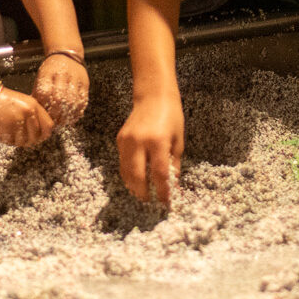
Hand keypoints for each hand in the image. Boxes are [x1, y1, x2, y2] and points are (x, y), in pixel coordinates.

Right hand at [0, 79, 54, 146]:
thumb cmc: (1, 99)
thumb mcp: (22, 102)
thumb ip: (33, 114)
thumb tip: (40, 131)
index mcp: (34, 105)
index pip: (49, 126)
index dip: (45, 134)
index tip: (40, 136)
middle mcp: (28, 113)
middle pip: (37, 136)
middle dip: (30, 140)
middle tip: (22, 138)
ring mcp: (18, 121)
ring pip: (24, 141)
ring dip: (18, 141)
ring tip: (10, 133)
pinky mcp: (7, 127)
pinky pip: (12, 141)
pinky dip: (8, 140)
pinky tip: (3, 132)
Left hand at [33, 52, 90, 127]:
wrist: (67, 54)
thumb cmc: (51, 68)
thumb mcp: (41, 76)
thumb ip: (38, 92)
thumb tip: (34, 110)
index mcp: (48, 73)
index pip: (45, 94)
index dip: (44, 108)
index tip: (43, 116)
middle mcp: (62, 75)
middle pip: (59, 99)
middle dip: (56, 114)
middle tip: (53, 123)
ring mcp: (75, 78)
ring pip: (72, 101)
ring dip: (67, 115)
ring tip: (63, 122)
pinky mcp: (85, 82)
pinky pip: (83, 100)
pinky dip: (78, 111)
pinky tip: (73, 117)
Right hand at [117, 94, 182, 208]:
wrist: (153, 96)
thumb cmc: (172, 117)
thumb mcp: (178, 141)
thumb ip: (174, 164)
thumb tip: (172, 186)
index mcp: (158, 141)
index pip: (159, 174)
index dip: (162, 191)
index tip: (165, 202)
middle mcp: (139, 141)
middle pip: (138, 176)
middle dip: (143, 192)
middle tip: (149, 202)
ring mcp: (127, 141)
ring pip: (126, 172)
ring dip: (134, 186)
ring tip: (142, 194)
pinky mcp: (120, 140)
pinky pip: (123, 163)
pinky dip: (129, 174)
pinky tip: (136, 180)